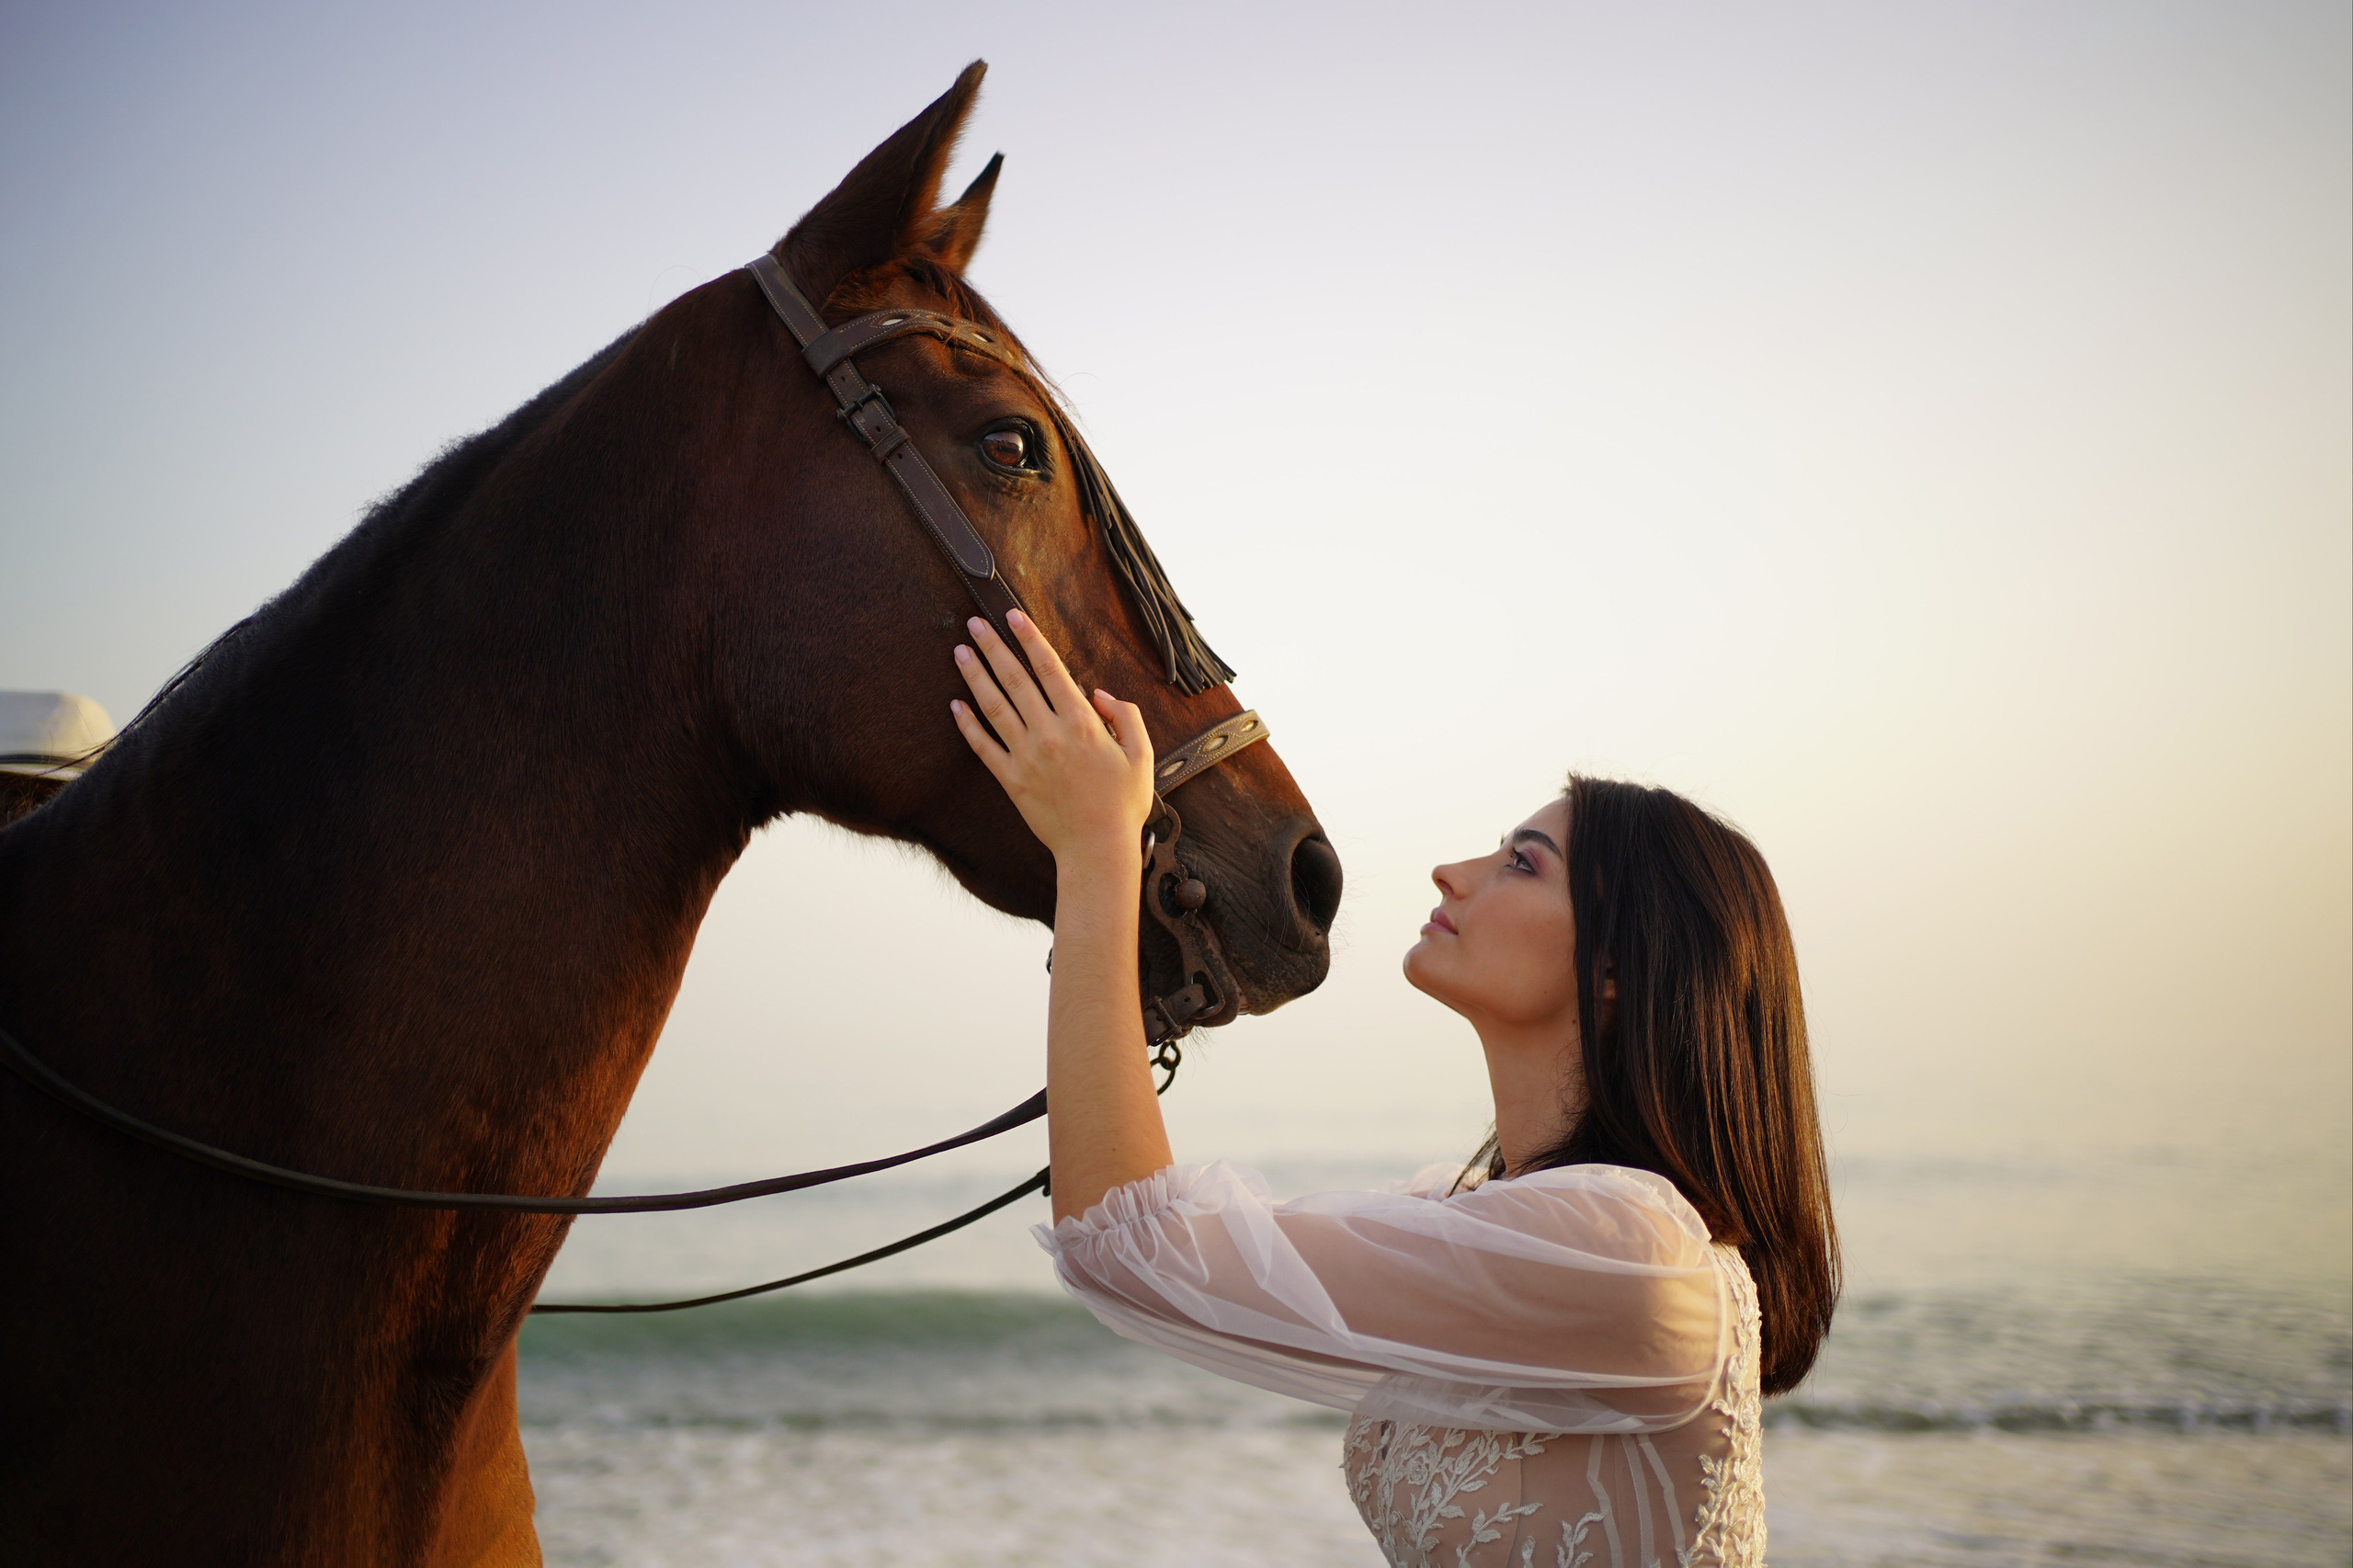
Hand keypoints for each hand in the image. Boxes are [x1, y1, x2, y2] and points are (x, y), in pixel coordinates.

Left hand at [950, 611, 1156, 866]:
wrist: (1097, 849)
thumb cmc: (1123, 804)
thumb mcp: (1142, 754)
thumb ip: (1125, 716)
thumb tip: (1098, 693)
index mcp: (1082, 722)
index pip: (1050, 669)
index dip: (1030, 639)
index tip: (1013, 616)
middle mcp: (1049, 734)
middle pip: (1015, 679)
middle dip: (994, 647)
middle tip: (974, 623)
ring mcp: (1026, 756)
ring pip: (994, 706)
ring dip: (975, 676)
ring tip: (960, 652)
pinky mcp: (1011, 780)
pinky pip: (983, 747)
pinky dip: (968, 725)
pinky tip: (955, 706)